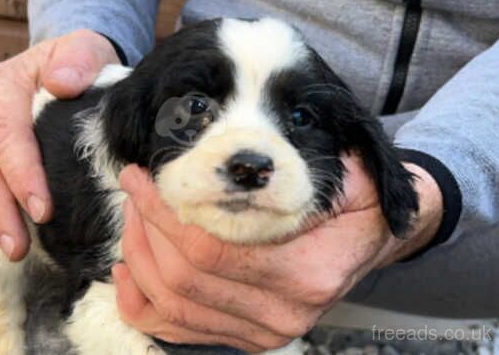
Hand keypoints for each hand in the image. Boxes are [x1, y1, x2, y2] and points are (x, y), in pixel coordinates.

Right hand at [0, 29, 119, 283]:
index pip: (9, 136)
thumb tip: (61, 83)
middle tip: (19, 247)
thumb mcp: (86, 49)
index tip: (43, 209)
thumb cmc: (81, 61)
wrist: (70, 68)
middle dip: (1, 212)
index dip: (22, 175)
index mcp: (1, 88)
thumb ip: (77, 61)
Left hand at [114, 156, 442, 352]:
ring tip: (133, 215)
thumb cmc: (354, 201)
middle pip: (184, 280)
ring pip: (174, 306)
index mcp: (306, 272)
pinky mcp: (246, 336)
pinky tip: (128, 270)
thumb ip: (296, 172)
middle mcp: (282, 313)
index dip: (163, 213)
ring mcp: (262, 332)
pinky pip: (178, 331)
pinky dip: (143, 304)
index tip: (142, 177)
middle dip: (145, 229)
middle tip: (135, 188)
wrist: (370, 237)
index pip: (210, 251)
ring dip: (140, 258)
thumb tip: (233, 162)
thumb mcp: (346, 175)